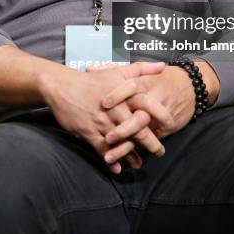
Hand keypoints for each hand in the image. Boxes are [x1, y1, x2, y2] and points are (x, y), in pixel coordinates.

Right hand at [39, 61, 172, 173]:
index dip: (160, 116)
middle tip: (159, 151)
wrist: (63, 86)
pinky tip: (117, 167)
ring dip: (131, 154)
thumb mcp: (117, 71)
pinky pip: (102, 149)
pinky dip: (110, 159)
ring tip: (139, 163)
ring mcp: (102, 122)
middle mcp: (115, 109)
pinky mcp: (89, 132)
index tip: (170, 125)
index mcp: (123, 94)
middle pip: (137, 129)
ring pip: (122, 142)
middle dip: (150, 142)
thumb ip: (141, 69)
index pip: (146, 106)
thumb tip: (163, 65)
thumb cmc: (92, 80)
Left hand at [97, 64, 208, 161]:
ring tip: (109, 156)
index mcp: (144, 84)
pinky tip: (122, 163)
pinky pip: (148, 142)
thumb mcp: (139, 71)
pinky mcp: (162, 130)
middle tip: (107, 138)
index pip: (132, 87)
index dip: (118, 94)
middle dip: (123, 129)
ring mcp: (157, 118)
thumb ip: (113, 70)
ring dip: (125, 148)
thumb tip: (89, 70)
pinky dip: (135, 153)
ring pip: (141, 135)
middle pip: (138, 116)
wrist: (190, 86)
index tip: (104, 103)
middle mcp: (151, 101)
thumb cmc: (160, 77)